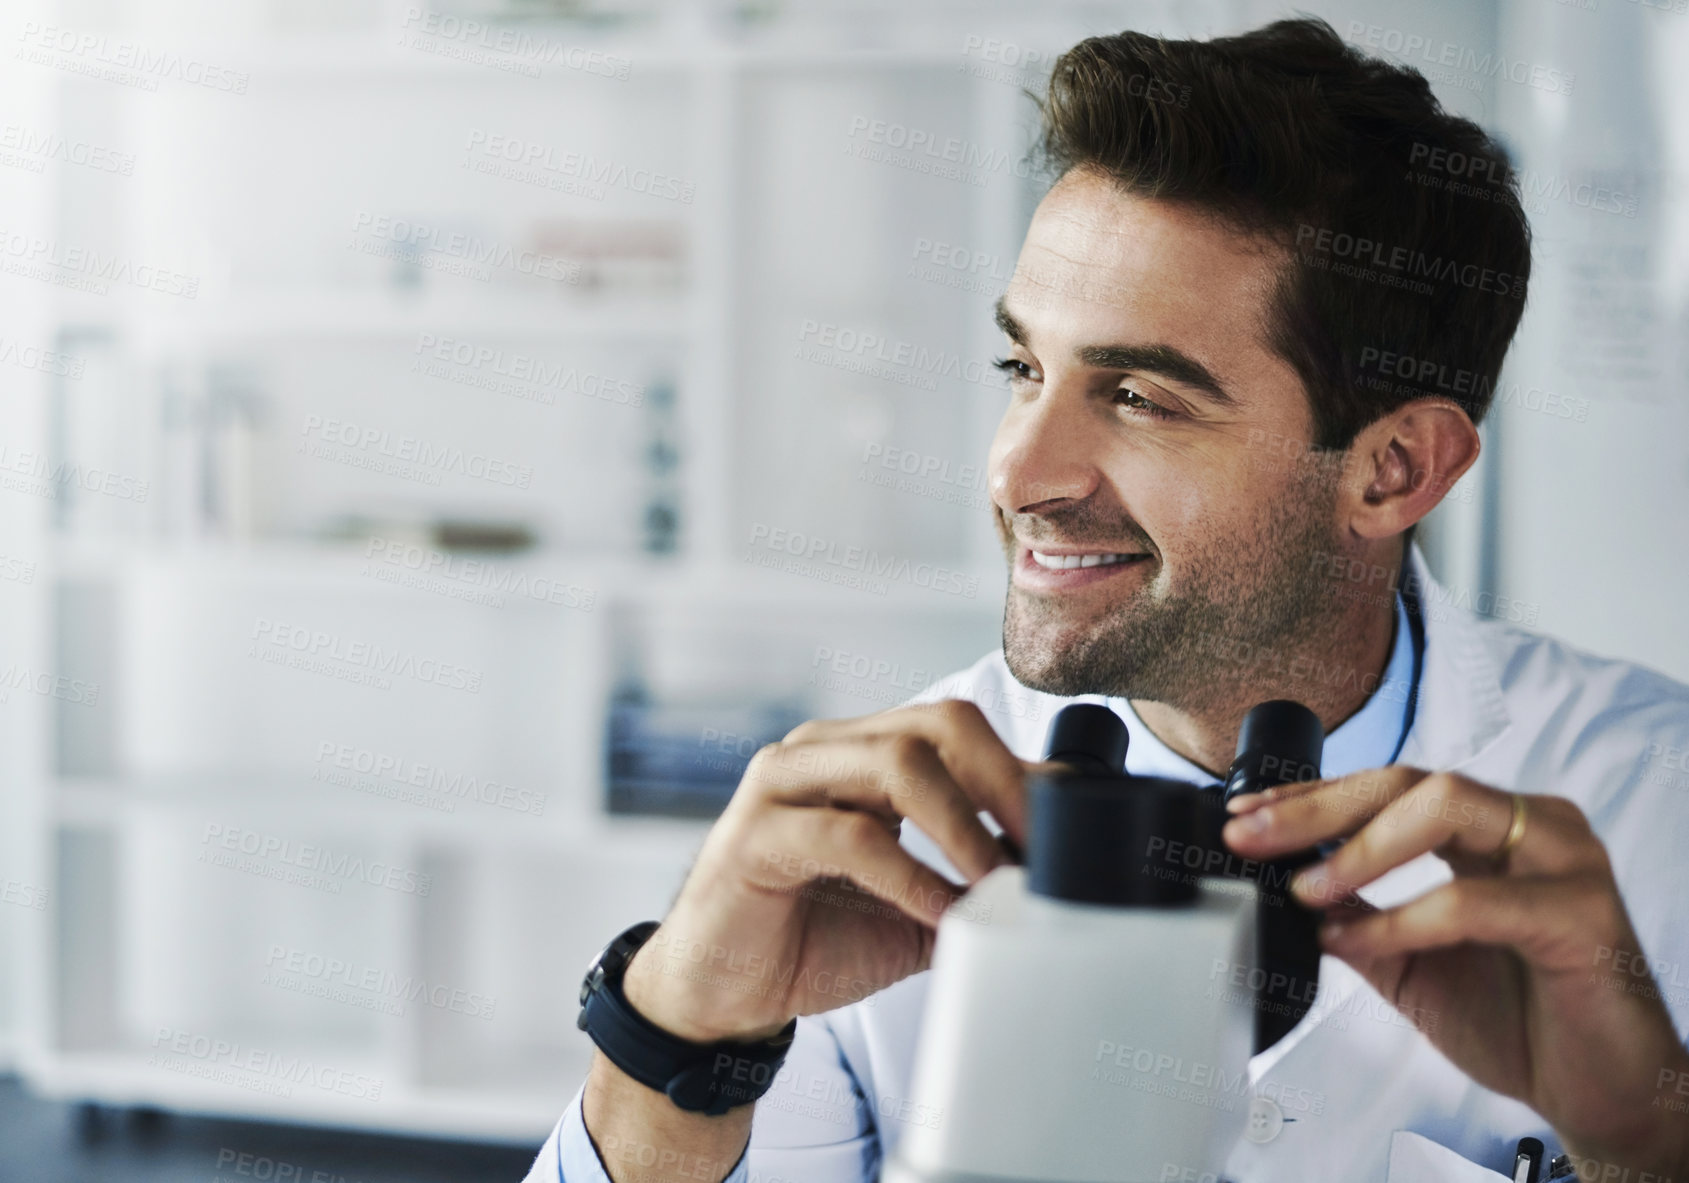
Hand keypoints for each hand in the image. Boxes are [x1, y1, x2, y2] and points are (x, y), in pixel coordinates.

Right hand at [622, 699, 1033, 1045]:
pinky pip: (849, 835)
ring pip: (896, 762)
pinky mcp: (755, 834)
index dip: (1022, 776)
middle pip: (937, 726)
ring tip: (997, 883)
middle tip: (1045, 851)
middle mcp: (824, 750)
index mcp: (863, 752)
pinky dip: (909, 874)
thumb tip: (1058, 879)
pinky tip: (939, 912)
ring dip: (963, 825)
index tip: (1070, 838)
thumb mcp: (916, 909)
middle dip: (1005, 785)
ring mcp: (784, 783)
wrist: (720, 995)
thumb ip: (972, 883)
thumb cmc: (811, 939)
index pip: (959, 730)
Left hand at [1222, 767, 1688, 1173]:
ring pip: (1446, 806)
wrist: (1602, 1094)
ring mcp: (1563, 861)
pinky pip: (1472, 899)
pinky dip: (1401, 917)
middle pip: (1410, 780)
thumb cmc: (1519, 1019)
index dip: (1312, 796)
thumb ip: (1354, 915)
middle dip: (1317, 808)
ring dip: (1359, 846)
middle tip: (1250, 837)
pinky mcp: (1582, 914)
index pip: (1390, 784)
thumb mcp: (1409, 961)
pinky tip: (1355, 940)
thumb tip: (1280, 882)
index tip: (1245, 815)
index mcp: (1493, 828)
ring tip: (1305, 889)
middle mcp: (1531, 825)